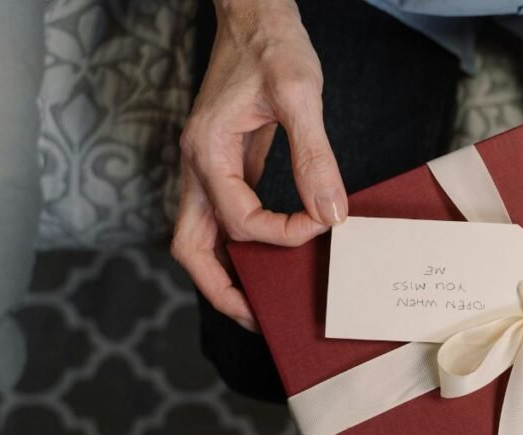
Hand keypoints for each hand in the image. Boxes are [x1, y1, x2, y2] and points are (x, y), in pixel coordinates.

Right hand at [172, 0, 347, 330]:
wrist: (255, 17)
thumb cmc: (272, 46)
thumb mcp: (300, 94)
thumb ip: (314, 157)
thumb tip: (331, 214)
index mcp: (207, 152)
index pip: (240, 220)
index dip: (283, 234)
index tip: (322, 225)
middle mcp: (198, 166)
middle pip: (191, 248)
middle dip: (221, 288)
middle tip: (258, 317)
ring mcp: (207, 168)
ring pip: (201, 237)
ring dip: (227, 273)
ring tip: (262, 300)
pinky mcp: (225, 165)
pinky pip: (225, 218)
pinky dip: (243, 244)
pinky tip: (275, 252)